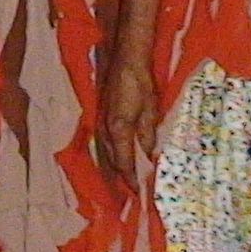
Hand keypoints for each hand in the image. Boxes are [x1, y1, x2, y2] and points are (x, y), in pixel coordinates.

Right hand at [96, 51, 157, 191]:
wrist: (125, 61)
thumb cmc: (140, 84)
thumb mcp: (150, 111)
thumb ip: (147, 135)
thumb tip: (148, 156)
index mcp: (118, 130)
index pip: (123, 162)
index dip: (130, 178)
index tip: (137, 190)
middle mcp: (105, 129)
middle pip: (111, 160)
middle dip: (121, 176)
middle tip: (132, 188)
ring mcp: (100, 122)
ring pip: (105, 152)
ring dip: (114, 166)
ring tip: (125, 177)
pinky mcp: (101, 116)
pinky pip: (104, 142)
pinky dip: (111, 153)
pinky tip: (117, 156)